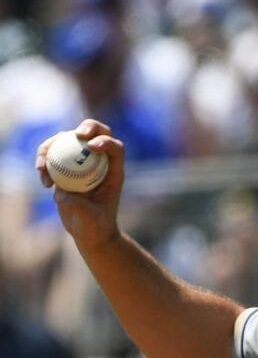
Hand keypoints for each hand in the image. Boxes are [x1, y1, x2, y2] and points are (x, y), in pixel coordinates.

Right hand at [35, 119, 125, 251]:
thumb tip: (62, 193)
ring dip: (53, 146)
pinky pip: (52, 154)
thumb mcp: (91, 219)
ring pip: (68, 139)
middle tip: (75, 134)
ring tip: (43, 168)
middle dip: (88, 127)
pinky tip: (42, 178)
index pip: (115, 148)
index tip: (92, 147)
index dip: (106, 141)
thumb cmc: (96, 226)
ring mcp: (81, 161)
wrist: (88, 231)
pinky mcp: (64, 165)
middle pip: (96, 133)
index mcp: (114, 171)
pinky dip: (44, 161)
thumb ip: (80, 206)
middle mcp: (99, 161)